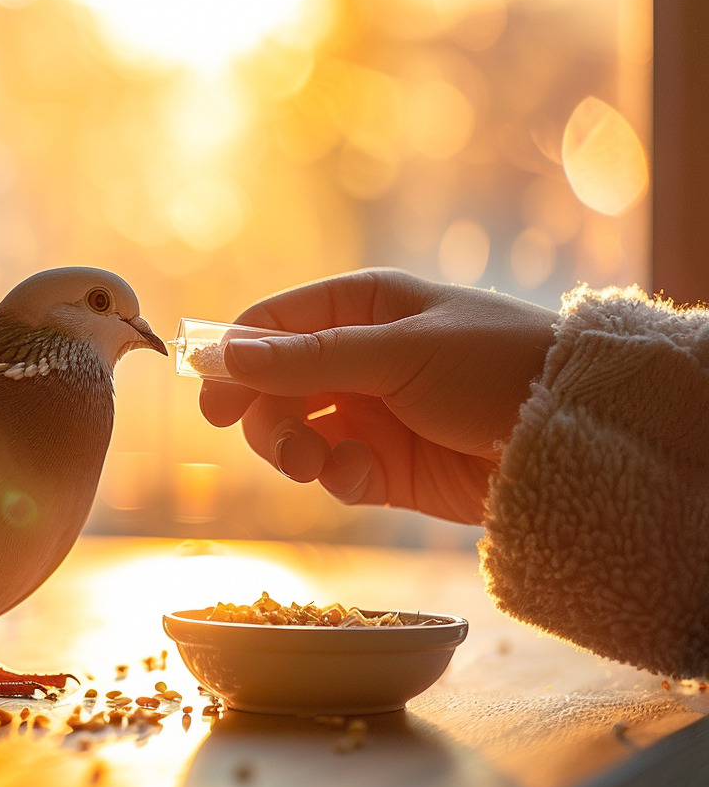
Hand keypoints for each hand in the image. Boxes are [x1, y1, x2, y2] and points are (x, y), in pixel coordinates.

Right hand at [200, 269, 556, 523]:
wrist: (575, 433)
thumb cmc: (495, 366)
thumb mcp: (399, 354)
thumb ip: (308, 359)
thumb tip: (223, 353)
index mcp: (361, 308)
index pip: (272, 324)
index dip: (234, 357)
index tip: (210, 399)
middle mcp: (358, 358)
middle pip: (273, 386)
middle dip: (265, 416)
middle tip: (268, 440)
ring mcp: (371, 413)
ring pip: (295, 434)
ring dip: (296, 451)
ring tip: (318, 464)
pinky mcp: (387, 467)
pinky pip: (333, 473)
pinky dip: (337, 478)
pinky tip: (364, 479)